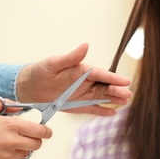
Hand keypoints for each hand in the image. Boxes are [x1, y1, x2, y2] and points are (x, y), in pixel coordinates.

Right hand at [0, 98, 51, 158]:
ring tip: (11, 142)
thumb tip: (19, 106)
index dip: (47, 131)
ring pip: (25, 155)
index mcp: (11, 126)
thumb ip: (6, 103)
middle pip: (37, 145)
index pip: (40, 131)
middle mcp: (11, 142)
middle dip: (37, 140)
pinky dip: (10, 157)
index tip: (47, 131)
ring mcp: (5, 156)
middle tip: (30, 136)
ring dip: (23, 148)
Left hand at [16, 43, 131, 115]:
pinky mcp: (79, 106)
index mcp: (83, 71)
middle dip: (117, 90)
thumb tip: (85, 45)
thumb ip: (71, 57)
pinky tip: (112, 113)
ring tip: (126, 102)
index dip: (114, 78)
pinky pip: (92, 109)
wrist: (31, 86)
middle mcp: (86, 82)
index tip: (126, 81)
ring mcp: (84, 95)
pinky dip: (102, 111)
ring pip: (102, 97)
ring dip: (114, 99)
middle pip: (105, 86)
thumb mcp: (54, 63)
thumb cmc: (42, 71)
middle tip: (128, 94)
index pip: (101, 74)